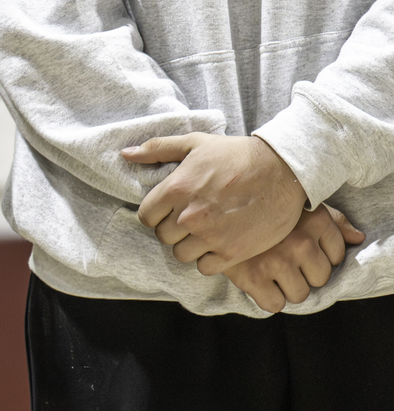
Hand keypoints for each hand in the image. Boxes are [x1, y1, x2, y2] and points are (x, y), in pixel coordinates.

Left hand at [123, 131, 305, 265]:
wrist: (284, 170)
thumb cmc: (237, 154)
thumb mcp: (196, 143)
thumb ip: (157, 149)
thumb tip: (126, 154)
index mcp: (176, 189)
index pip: (146, 216)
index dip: (157, 214)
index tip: (171, 209)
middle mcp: (189, 216)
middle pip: (163, 237)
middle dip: (174, 229)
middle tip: (193, 218)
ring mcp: (210, 236)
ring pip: (182, 255)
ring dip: (191, 245)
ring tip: (208, 230)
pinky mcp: (232, 252)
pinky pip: (205, 268)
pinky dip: (211, 259)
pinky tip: (221, 242)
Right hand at [212, 205, 364, 312]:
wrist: (213, 209)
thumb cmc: (263, 209)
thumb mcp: (301, 206)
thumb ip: (333, 221)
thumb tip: (357, 238)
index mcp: (316, 220)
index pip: (336, 256)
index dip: (320, 257)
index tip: (302, 251)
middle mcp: (300, 241)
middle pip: (320, 278)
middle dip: (305, 274)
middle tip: (285, 262)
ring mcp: (276, 261)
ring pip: (300, 294)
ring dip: (287, 288)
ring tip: (272, 271)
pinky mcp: (252, 277)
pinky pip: (274, 305)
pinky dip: (268, 298)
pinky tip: (259, 281)